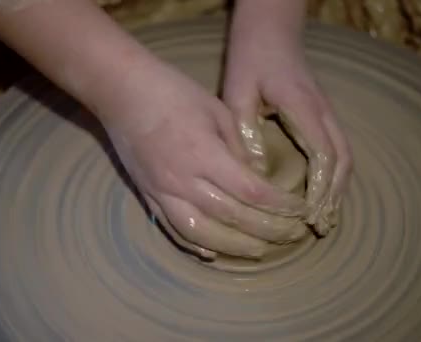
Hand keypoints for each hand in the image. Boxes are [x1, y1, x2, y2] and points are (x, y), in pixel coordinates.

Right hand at [97, 59, 309, 258]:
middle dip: (267, 230)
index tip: (299, 210)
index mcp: (205, 154)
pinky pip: (172, 229)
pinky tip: (213, 252)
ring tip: (258, 251)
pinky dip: (194, 245)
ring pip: (201, 233)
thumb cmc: (172, 92)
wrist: (121, 91)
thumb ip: (237, 147)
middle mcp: (184, 180)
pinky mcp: (147, 195)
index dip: (279, 206)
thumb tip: (256, 177)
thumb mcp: (216, 110)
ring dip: (233, 247)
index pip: (251, 191)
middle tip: (291, 236)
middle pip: (232, 217)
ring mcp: (162, 192)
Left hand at [223, 16, 352, 234]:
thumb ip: (245, 130)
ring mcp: (326, 113)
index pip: (323, 154)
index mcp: (303, 107)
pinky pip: (337, 150)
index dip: (321, 188)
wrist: (270, 32)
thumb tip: (256, 172)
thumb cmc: (251, 61)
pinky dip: (334, 176)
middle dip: (334, 195)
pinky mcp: (322, 115)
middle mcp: (322, 112)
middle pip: (343, 159)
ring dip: (337, 188)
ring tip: (324, 218)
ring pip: (344, 156)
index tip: (311, 214)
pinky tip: (322, 194)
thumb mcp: (238, 92)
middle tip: (320, 225)